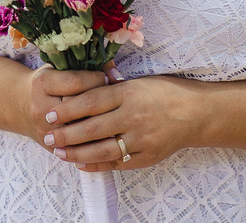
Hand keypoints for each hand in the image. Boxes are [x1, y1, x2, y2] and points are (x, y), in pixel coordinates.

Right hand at [20, 65, 106, 155]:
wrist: (21, 106)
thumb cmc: (46, 84)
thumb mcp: (58, 69)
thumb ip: (83, 67)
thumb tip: (113, 71)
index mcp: (42, 83)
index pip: (75, 81)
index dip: (95, 78)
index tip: (106, 77)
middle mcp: (41, 107)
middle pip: (79, 106)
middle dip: (101, 101)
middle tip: (113, 97)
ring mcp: (45, 130)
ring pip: (81, 129)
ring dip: (100, 123)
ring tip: (111, 115)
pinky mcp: (52, 147)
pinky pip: (79, 147)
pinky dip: (95, 142)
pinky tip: (107, 135)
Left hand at [43, 74, 201, 170]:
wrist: (197, 113)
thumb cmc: (165, 92)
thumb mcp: (138, 82)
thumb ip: (112, 88)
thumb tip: (82, 88)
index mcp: (128, 93)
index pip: (90, 102)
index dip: (67, 110)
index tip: (50, 114)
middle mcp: (132, 116)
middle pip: (91, 128)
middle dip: (65, 134)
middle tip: (48, 138)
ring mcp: (140, 138)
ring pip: (101, 149)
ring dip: (77, 153)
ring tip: (60, 153)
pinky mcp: (147, 156)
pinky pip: (117, 162)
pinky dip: (97, 164)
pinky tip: (82, 163)